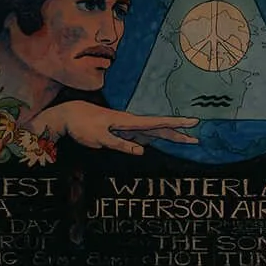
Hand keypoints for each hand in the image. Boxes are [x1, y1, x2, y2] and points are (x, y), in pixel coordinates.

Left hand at [33, 101, 199, 155]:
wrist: (69, 114)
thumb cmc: (83, 126)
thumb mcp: (100, 139)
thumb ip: (121, 145)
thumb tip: (142, 151)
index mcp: (128, 122)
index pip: (156, 123)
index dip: (175, 123)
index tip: (192, 122)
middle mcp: (131, 123)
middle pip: (160, 128)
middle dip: (178, 132)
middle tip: (196, 137)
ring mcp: (128, 127)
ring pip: (154, 131)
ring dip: (171, 135)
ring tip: (188, 139)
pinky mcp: (124, 131)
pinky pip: (145, 135)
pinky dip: (157, 137)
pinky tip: (166, 138)